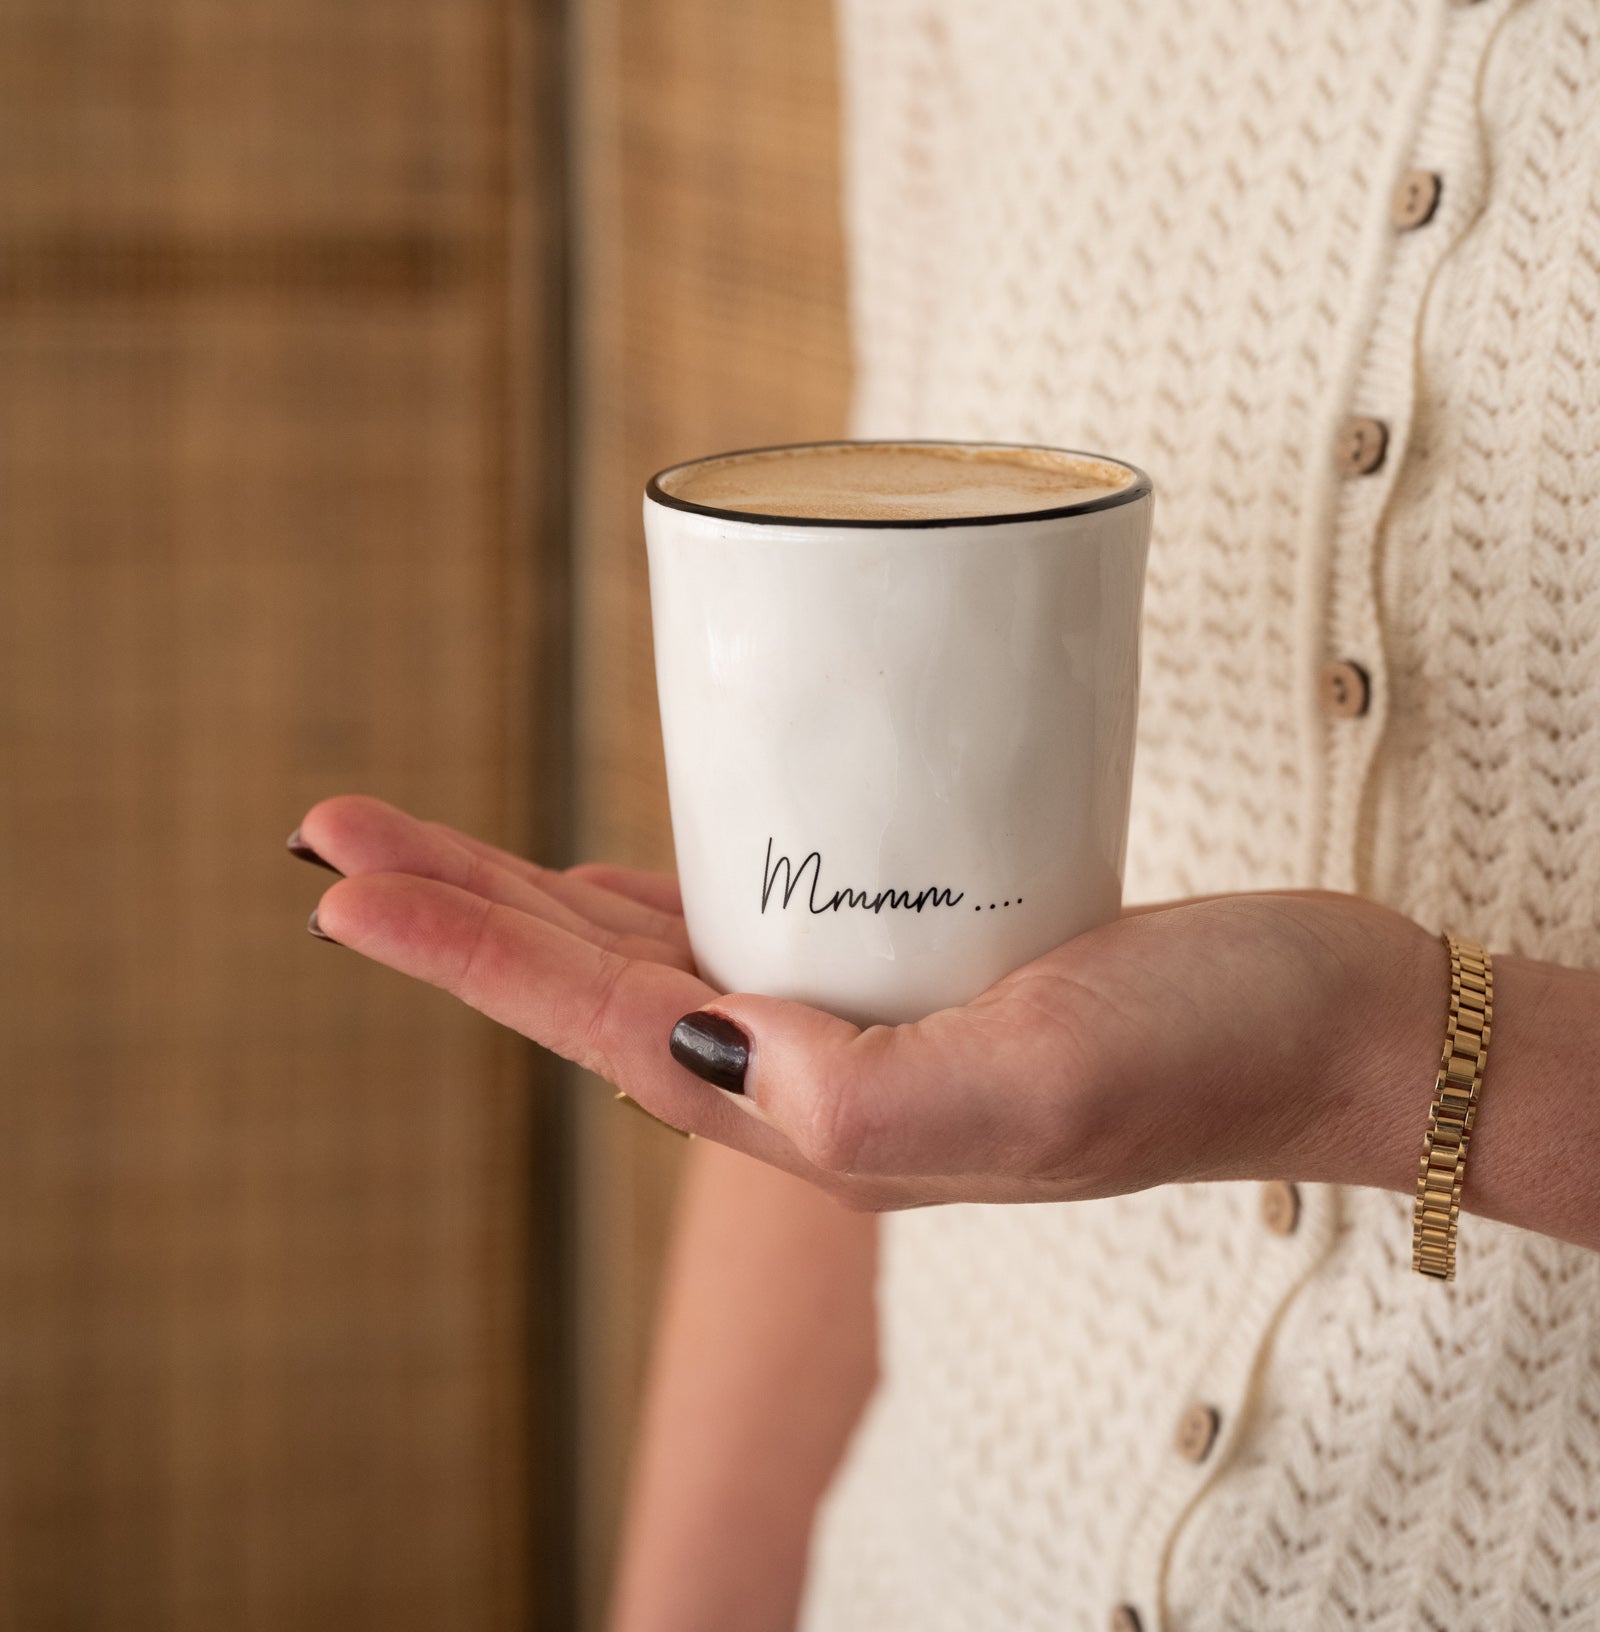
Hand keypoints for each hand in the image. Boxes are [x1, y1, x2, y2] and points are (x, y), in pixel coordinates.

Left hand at [293, 796, 1445, 1211]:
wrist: (1331, 1034)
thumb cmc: (1206, 1052)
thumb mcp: (1044, 1085)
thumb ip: (880, 1100)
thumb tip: (720, 1060)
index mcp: (821, 1116)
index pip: (595, 1022)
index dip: (461, 948)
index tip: (338, 874)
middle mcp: (819, 1078)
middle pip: (592, 982)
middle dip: (457, 908)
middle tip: (333, 826)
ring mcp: (865, 1022)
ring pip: (653, 953)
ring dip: (532, 899)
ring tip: (433, 846)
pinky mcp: (919, 961)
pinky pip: (749, 924)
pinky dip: (662, 889)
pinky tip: (628, 866)